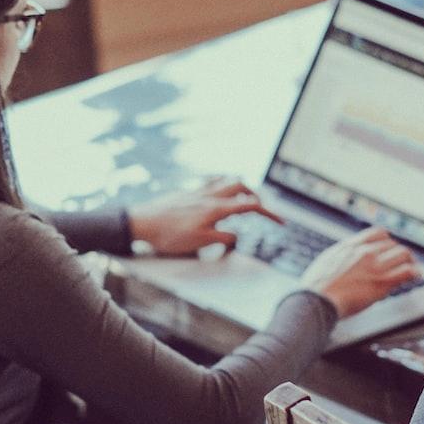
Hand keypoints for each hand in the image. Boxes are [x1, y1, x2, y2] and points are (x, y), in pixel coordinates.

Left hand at [127, 178, 275, 256]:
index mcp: (216, 208)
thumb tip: (237, 235)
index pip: (250, 206)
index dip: (269, 213)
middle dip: (256, 196)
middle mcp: (210, 196)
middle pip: (242, 186)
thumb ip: (222, 237)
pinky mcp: (188, 192)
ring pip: (227, 181)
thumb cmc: (169, 235)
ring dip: (240, 189)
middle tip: (262, 210)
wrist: (141, 222)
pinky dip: (223, 187)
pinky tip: (219, 197)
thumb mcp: (199, 242)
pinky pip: (212, 183)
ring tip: (244, 202)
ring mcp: (198, 191)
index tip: (281, 222)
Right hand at [299, 227, 421, 318]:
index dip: (387, 241)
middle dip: (398, 253)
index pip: (377, 233)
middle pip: (392, 244)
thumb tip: (343, 258)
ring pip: (403, 254)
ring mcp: (374, 267)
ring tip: (413, 268)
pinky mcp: (381, 283)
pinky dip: (415, 272)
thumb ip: (340, 257)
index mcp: (350, 246)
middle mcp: (364, 252)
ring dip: (409, 261)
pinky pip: (407, 271)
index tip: (389, 249)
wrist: (315, 300)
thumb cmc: (315, 288)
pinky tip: (417, 275)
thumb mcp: (326, 262)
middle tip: (402, 262)